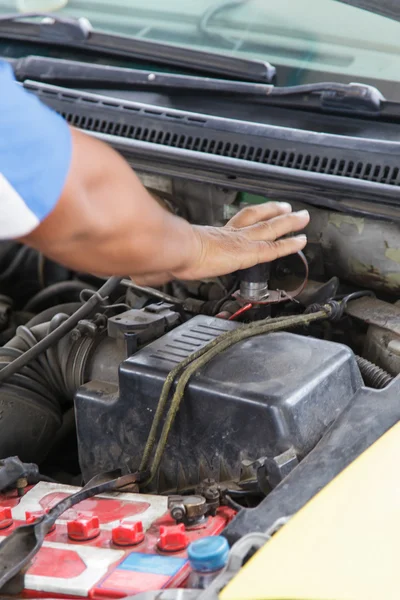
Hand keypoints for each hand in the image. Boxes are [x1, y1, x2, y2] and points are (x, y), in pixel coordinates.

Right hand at [171, 202, 309, 280]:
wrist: (175, 250)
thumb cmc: (170, 252)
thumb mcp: (174, 252)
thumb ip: (173, 258)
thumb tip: (155, 267)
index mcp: (212, 235)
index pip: (236, 222)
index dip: (249, 216)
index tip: (258, 212)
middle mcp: (229, 234)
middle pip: (257, 218)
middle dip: (273, 212)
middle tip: (286, 207)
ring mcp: (241, 242)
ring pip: (271, 229)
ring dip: (288, 223)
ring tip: (302, 217)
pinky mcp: (248, 253)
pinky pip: (274, 248)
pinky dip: (289, 245)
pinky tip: (301, 242)